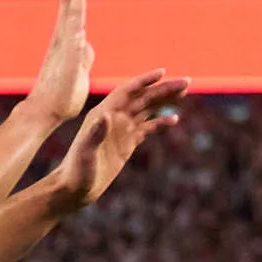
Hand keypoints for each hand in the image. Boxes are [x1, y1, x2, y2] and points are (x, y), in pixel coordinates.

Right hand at [25, 0, 98, 125]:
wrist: (45, 112)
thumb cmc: (62, 93)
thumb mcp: (80, 69)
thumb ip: (83, 54)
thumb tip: (86, 42)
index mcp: (69, 36)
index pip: (75, 2)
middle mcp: (64, 35)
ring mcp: (64, 45)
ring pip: (71, 9)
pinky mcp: (68, 60)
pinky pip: (73, 37)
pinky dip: (75, 20)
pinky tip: (79, 1)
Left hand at [43, 68, 186, 213]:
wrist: (75, 189)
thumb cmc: (76, 172)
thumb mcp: (85, 153)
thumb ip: (95, 134)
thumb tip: (107, 115)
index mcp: (103, 114)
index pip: (128, 91)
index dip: (145, 81)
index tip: (163, 72)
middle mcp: (113, 117)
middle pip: (143, 97)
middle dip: (164, 88)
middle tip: (186, 82)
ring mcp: (121, 129)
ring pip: (147, 109)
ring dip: (164, 99)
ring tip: (184, 92)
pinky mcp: (127, 143)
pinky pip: (147, 127)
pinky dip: (160, 122)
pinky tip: (174, 119)